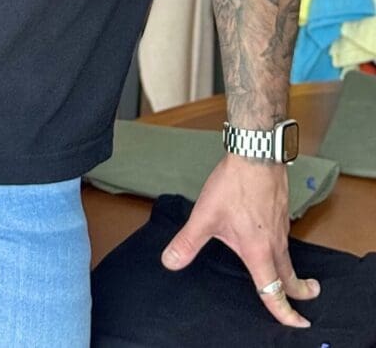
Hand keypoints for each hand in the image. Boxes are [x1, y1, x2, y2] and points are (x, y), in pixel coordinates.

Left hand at [160, 155, 320, 329]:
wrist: (256, 153)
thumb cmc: (234, 184)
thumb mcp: (205, 216)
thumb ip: (187, 242)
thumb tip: (170, 261)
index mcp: (259, 251)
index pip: (273, 291)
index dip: (285, 313)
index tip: (298, 325)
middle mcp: (275, 242)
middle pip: (289, 277)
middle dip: (298, 293)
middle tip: (307, 299)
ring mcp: (281, 226)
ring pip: (288, 256)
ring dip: (290, 270)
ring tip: (288, 276)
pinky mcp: (281, 211)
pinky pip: (286, 237)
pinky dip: (283, 248)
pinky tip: (272, 240)